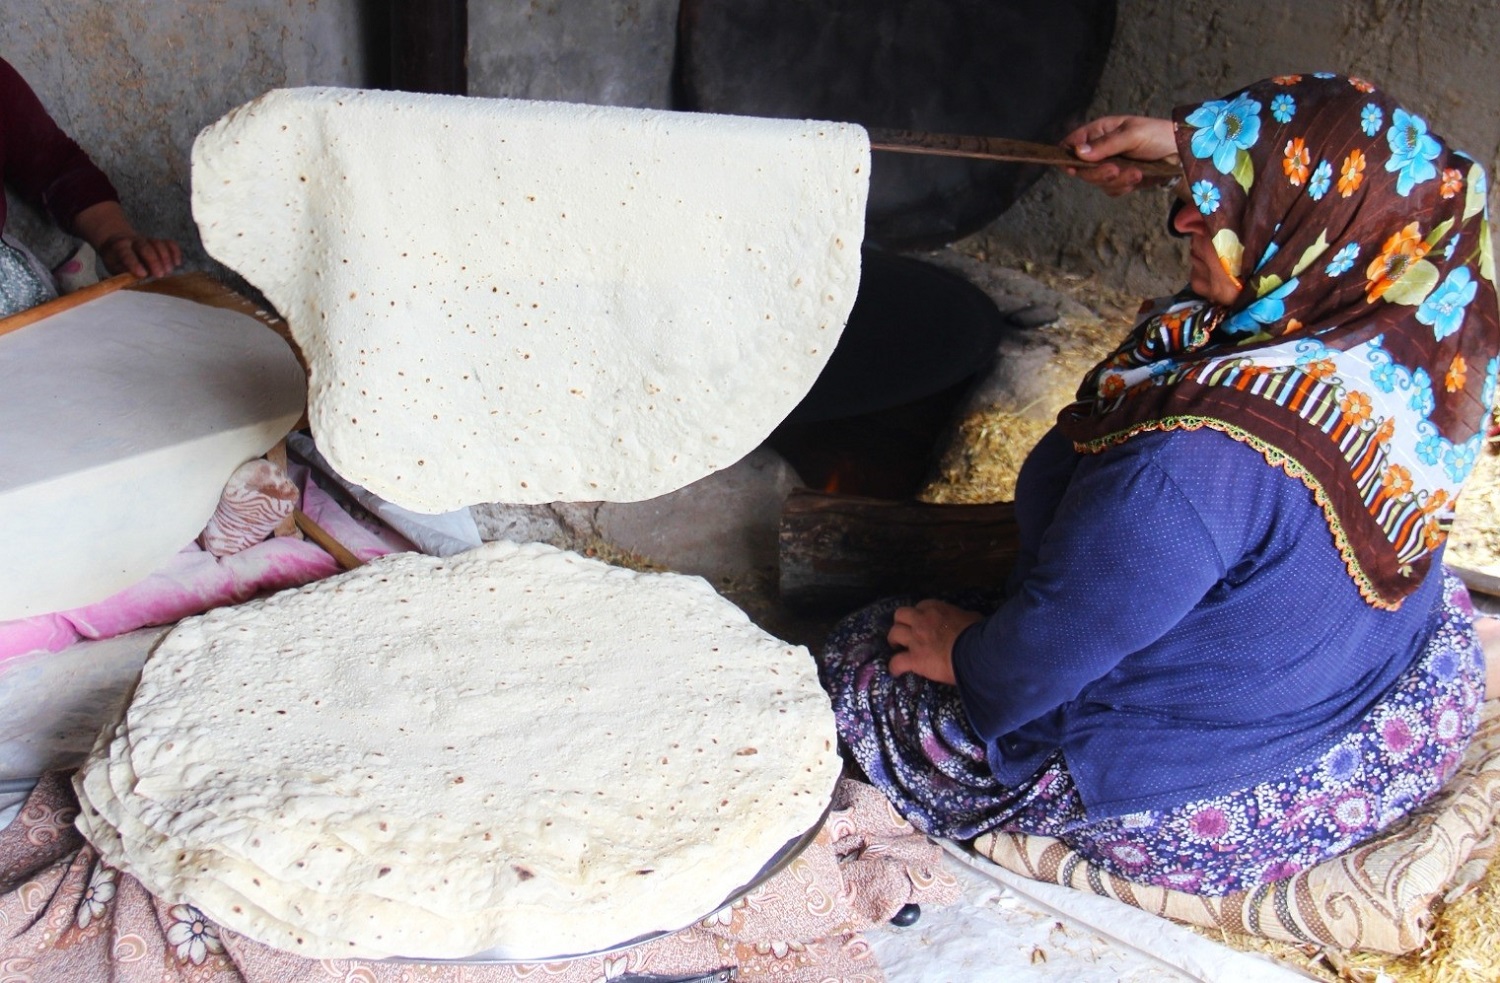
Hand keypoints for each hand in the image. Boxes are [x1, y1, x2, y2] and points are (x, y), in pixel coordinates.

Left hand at [71, 200, 182, 278]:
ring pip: (158, 243)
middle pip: (145, 247)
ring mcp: (147, 239)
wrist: (117, 241)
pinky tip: (177, 263)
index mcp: (119, 246)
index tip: (142, 274)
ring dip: (166, 258)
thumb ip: (122, 273)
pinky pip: (169, 243)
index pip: (126, 253)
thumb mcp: (113, 266)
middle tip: (160, 275)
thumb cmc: (116, 259)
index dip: (134, 263)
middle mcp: (134, 241)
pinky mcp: (158, 241)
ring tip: (168, 272)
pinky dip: (175, 252)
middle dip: (154, 261)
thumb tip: (133, 284)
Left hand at [886, 599, 983, 684]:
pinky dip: (895, 667)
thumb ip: (965, 617)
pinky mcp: (914, 659)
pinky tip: (897, 671)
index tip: (922, 622)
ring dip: (894, 640)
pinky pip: (896, 662)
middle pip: (900, 615)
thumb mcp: (974, 618)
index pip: (921, 606)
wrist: (975, 653)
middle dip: (901, 623)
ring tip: (897, 648)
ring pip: (894, 633)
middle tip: (905, 632)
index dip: (920, 614)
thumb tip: (969, 619)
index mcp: (937, 610)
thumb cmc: (978, 635)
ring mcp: (916, 639)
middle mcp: (922, 621)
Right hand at [1061, 115, 1179, 196]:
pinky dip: (1124, 187)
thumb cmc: (1158, 135)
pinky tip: (1138, 178)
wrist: (1182, 154)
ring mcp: (1109, 167)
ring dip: (1116, 180)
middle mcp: (1100, 150)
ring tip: (1137, 173)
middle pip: (1081, 168)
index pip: (1072, 143)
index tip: (1073, 166)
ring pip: (1097, 181)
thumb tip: (1078, 152)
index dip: (1067, 155)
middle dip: (1098, 172)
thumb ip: (1105, 144)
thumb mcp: (1132, 134)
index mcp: (1099, 132)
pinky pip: (1111, 190)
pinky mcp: (1119, 181)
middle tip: (1114, 170)